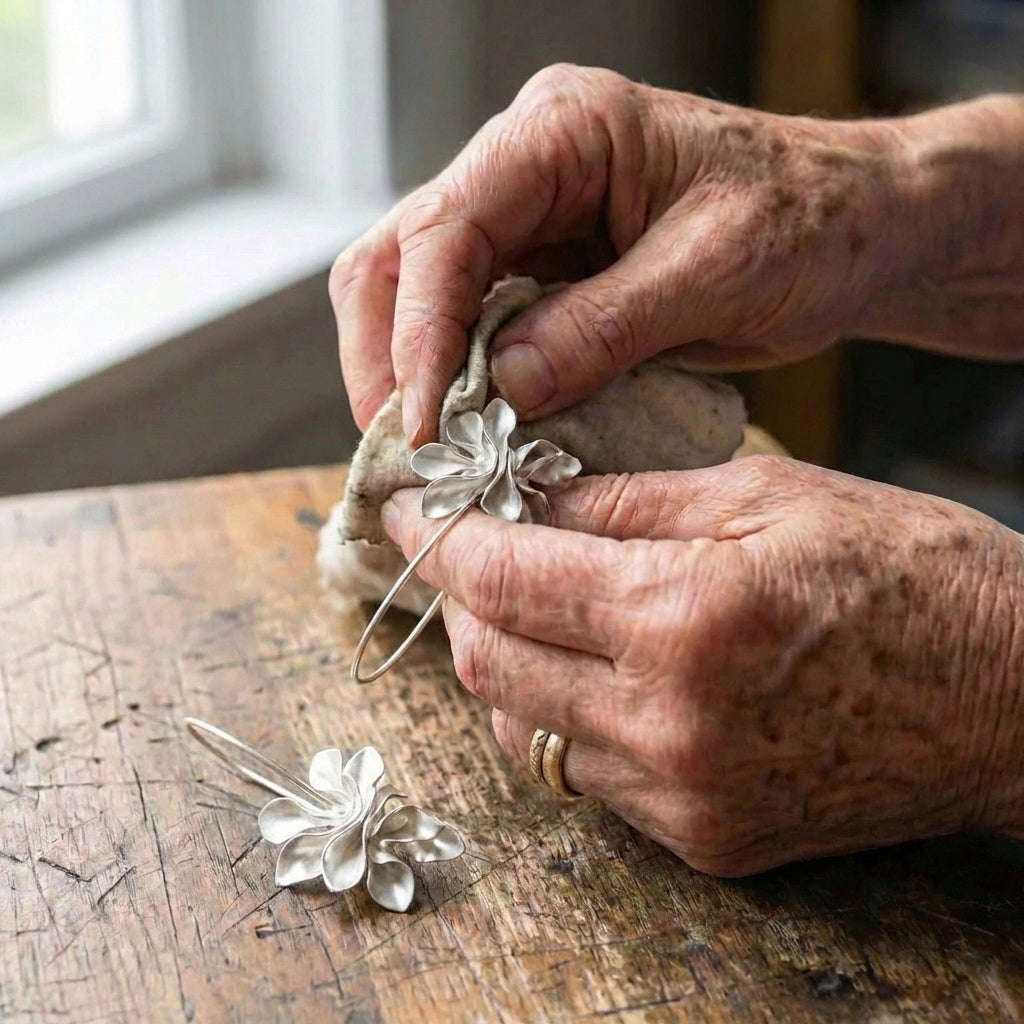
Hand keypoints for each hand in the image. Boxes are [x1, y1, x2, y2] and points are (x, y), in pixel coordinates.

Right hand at [331, 64, 911, 442]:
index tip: (421, 419)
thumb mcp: (713, 273)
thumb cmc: (807, 221)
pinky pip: (473, 327)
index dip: (419, 330)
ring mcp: (528, 220)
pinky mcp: (543, 272)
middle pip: (400, 255)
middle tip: (405, 446)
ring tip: (430, 449)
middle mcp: (525, 167)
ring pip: (419, 294)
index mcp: (563, 132)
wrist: (853, 230)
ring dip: (412, 374)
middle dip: (387, 355)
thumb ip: (603, 327)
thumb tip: (501, 388)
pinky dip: (460, 382)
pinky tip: (473, 430)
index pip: (446, 227)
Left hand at [382, 457, 1023, 874]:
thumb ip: (626, 500)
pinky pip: (584, 777)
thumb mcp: (765, 495)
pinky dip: (561, 717)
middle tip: (470, 549)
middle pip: (487, 664)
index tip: (412, 508)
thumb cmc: (907, 574)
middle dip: (459, 598)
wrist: (1013, 698)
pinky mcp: (705, 838)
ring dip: (503, 661)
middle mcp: (668, 722)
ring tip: (530, 604)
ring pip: (523, 728)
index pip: (503, 576)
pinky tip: (590, 670)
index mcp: (682, 615)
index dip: (440, 536)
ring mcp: (683, 796)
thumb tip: (529, 495)